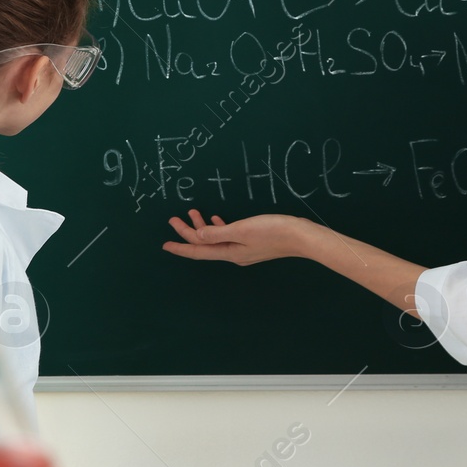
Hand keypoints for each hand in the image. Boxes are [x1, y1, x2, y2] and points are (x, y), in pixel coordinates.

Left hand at [161, 209, 310, 265]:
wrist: (301, 236)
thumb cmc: (273, 231)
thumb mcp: (241, 229)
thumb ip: (217, 232)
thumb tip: (197, 235)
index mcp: (229, 253)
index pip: (198, 251)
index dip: (180, 247)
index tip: (165, 244)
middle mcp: (234, 254)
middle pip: (205, 245)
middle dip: (188, 232)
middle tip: (174, 219)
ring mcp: (244, 249)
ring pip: (215, 239)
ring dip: (202, 228)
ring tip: (192, 213)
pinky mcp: (253, 242)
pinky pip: (227, 236)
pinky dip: (218, 227)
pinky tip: (216, 218)